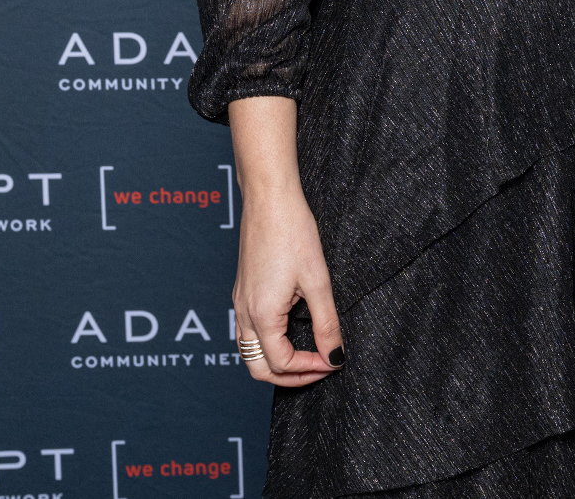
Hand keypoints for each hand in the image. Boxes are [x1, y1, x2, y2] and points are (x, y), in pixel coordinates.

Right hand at [232, 183, 343, 386]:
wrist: (269, 199)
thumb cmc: (293, 232)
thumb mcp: (318, 281)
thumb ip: (326, 323)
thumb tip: (334, 356)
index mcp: (262, 315)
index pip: (281, 363)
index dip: (310, 369)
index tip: (335, 361)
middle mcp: (244, 313)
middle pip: (258, 367)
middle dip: (289, 377)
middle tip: (320, 369)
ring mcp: (240, 302)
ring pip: (249, 351)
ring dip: (277, 362)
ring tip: (309, 356)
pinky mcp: (242, 291)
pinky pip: (248, 332)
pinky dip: (268, 344)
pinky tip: (292, 333)